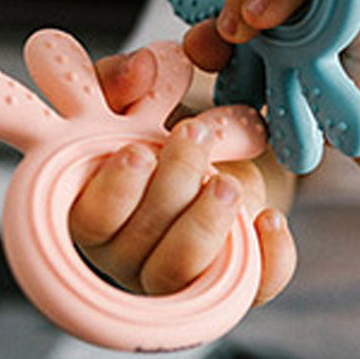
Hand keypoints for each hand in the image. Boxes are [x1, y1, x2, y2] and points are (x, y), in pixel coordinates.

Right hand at [67, 49, 295, 302]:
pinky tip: (270, 220)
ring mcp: (178, 276)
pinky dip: (265, 258)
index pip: (89, 220)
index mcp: (92, 211)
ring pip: (182, 269)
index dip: (113, 190)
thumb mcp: (139, 97)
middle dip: (171, 186)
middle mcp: (127, 253)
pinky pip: (249, 291)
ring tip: (228, 180)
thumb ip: (123, 79)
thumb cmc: (166, 129)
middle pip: (138, 243)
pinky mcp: (232, 283)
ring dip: (206, 221)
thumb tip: (139, 67)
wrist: (229, 152)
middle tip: (195, 135)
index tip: (139, 150)